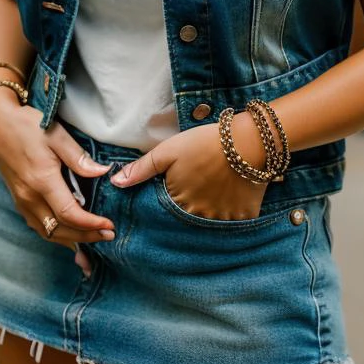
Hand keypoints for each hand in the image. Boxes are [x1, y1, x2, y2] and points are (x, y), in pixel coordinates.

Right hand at [0, 91, 114, 276]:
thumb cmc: (27, 126)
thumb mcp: (56, 134)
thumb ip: (79, 157)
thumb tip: (103, 172)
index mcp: (41, 181)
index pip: (69, 214)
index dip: (91, 224)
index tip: (109, 225)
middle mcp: (29, 197)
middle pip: (60, 230)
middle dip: (86, 237)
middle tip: (109, 235)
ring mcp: (21, 202)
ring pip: (48, 233)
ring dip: (73, 239)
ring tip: (95, 237)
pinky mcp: (19, 201)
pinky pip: (40, 227)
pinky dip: (58, 234)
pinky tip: (72, 233)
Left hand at [109, 112, 269, 220]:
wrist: (248, 142)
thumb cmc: (204, 143)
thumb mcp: (168, 151)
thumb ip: (142, 169)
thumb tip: (115, 183)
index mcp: (178, 203)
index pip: (166, 212)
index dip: (169, 201)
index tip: (177, 188)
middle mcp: (199, 218)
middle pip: (188, 220)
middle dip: (189, 209)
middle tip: (198, 186)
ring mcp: (223, 220)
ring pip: (211, 222)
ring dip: (210, 211)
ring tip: (216, 189)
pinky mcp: (244, 217)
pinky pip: (234, 222)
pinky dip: (232, 211)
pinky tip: (233, 194)